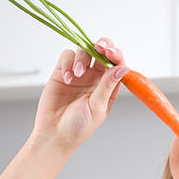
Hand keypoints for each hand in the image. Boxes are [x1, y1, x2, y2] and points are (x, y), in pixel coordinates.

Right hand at [31, 38, 128, 152]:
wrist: (55, 134)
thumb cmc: (78, 127)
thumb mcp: (97, 107)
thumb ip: (108, 85)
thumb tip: (123, 68)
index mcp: (108, 86)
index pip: (116, 64)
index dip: (116, 55)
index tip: (110, 52)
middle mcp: (95, 78)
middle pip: (102, 52)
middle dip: (103, 45)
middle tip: (99, 47)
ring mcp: (79, 74)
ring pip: (84, 51)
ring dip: (82, 58)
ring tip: (77, 74)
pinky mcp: (62, 71)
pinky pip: (67, 56)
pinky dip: (68, 63)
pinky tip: (67, 78)